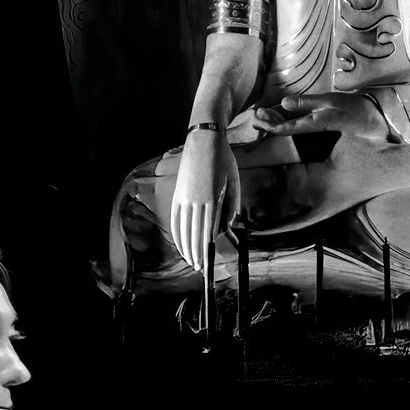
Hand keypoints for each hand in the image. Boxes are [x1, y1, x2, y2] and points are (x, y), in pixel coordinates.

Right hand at [170, 129, 235, 273]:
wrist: (204, 140)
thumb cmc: (224, 162)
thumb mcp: (234, 184)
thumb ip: (230, 209)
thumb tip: (224, 229)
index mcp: (212, 200)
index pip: (208, 233)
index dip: (207, 251)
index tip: (208, 264)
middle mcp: (196, 201)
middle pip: (195, 235)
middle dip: (197, 254)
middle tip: (199, 269)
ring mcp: (184, 197)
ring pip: (183, 229)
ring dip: (186, 247)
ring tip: (190, 260)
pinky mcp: (177, 193)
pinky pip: (175, 218)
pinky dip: (177, 233)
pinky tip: (180, 243)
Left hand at [247, 93, 384, 141]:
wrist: (376, 120)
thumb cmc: (355, 108)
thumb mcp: (331, 101)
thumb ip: (307, 102)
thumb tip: (284, 102)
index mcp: (315, 124)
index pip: (286, 129)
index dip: (270, 125)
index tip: (257, 120)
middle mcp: (314, 130)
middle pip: (286, 130)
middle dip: (270, 124)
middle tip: (255, 117)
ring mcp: (318, 130)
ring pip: (293, 128)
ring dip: (278, 122)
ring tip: (263, 116)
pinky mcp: (322, 126)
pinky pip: (301, 125)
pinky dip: (289, 120)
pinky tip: (282, 114)